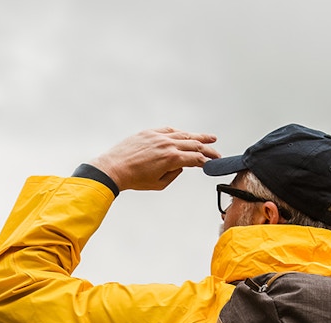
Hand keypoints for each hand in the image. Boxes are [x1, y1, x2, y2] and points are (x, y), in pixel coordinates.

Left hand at [90, 127, 219, 191]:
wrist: (114, 169)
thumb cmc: (133, 179)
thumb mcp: (159, 184)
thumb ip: (174, 175)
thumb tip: (181, 166)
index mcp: (172, 159)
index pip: (196, 159)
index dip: (207, 161)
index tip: (212, 163)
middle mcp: (168, 145)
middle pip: (195, 145)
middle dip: (208, 149)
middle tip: (216, 153)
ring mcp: (159, 137)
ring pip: (184, 134)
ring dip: (199, 137)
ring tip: (210, 138)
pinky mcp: (149, 133)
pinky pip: (169, 130)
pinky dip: (179, 132)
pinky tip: (185, 134)